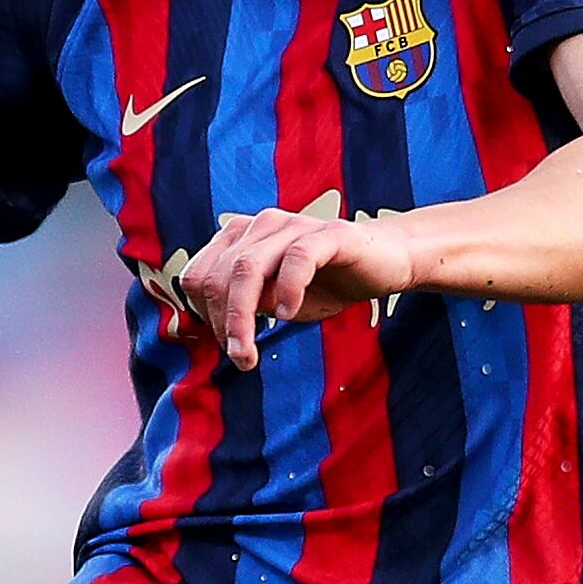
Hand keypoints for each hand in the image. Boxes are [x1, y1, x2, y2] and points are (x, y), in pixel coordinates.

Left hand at [173, 202, 413, 368]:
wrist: (384, 263)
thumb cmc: (324, 283)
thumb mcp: (276, 302)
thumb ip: (245, 306)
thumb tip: (219, 327)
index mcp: (241, 238)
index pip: (198, 275)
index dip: (202, 315)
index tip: (226, 344)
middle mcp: (261, 226)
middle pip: (218, 276)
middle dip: (222, 323)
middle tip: (240, 357)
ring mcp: (294, 226)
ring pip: (248, 268)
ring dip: (242, 316)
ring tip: (250, 352)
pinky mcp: (330, 234)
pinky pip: (297, 258)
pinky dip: (287, 290)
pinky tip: (287, 315)